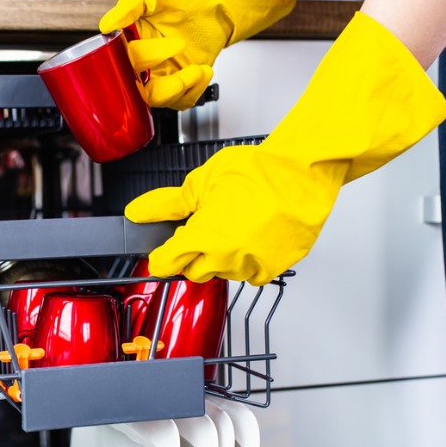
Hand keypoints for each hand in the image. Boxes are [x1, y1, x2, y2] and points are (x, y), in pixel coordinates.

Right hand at [99, 0, 298, 109]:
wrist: (216, 3)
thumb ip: (129, 6)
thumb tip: (106, 26)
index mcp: (129, 41)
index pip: (126, 60)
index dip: (146, 57)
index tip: (172, 45)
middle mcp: (142, 62)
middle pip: (138, 89)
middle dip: (163, 83)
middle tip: (182, 51)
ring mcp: (160, 75)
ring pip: (158, 99)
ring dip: (180, 87)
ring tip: (198, 69)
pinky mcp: (179, 84)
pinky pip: (181, 100)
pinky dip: (194, 90)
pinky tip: (203, 71)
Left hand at [127, 12, 445, 284]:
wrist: (306, 172)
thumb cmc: (261, 171)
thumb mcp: (204, 180)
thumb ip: (168, 203)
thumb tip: (139, 212)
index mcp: (204, 237)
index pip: (166, 264)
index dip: (161, 255)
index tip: (162, 249)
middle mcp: (226, 258)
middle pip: (192, 272)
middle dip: (190, 255)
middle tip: (201, 228)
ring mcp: (250, 266)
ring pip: (221, 273)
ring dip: (218, 257)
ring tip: (232, 225)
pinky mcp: (272, 269)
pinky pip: (248, 274)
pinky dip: (244, 261)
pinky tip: (249, 237)